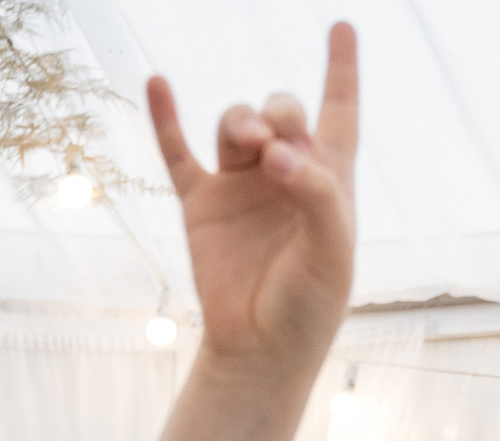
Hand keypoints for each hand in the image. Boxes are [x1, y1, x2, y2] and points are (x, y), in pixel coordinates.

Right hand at [146, 23, 357, 379]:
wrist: (261, 350)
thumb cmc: (309, 304)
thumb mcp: (332, 250)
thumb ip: (316, 193)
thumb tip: (277, 152)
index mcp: (329, 180)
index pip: (339, 112)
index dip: (342, 69)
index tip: (343, 27)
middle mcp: (283, 175)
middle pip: (280, 110)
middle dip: (281, 113)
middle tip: (280, 152)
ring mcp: (239, 187)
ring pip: (235, 124)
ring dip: (243, 123)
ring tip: (254, 148)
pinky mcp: (200, 206)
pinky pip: (177, 152)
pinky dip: (166, 118)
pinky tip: (157, 83)